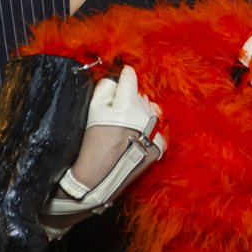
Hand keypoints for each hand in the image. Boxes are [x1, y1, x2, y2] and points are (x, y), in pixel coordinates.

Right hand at [42, 66, 164, 225]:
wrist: (100, 177)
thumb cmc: (92, 143)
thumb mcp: (93, 110)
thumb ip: (106, 88)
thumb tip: (117, 77)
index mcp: (128, 104)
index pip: (130, 78)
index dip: (124, 76)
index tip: (122, 74)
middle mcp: (146, 115)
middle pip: (140, 96)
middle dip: (129, 99)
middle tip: (116, 111)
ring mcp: (155, 131)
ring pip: (150, 111)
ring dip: (140, 113)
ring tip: (125, 126)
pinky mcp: (160, 145)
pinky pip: (156, 128)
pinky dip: (147, 129)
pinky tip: (134, 137)